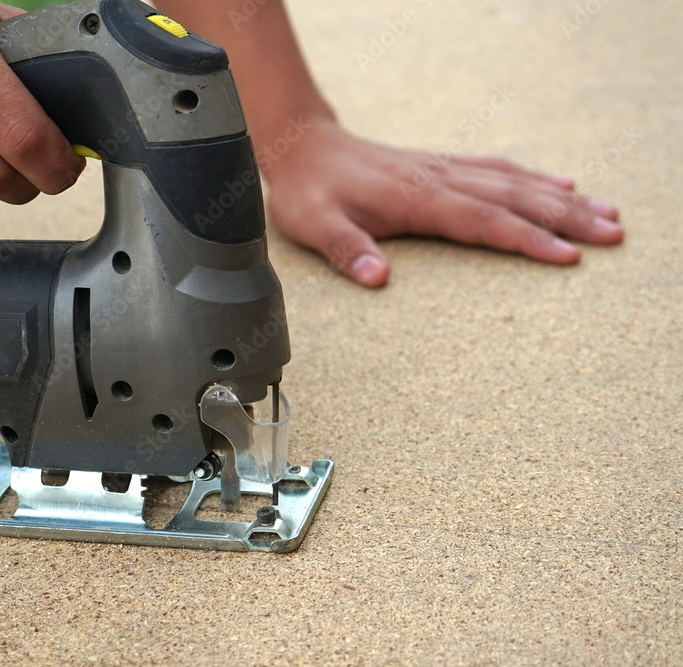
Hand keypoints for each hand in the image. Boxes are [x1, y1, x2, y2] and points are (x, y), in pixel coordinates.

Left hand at [265, 116, 622, 286]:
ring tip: (605, 213)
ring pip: (514, 180)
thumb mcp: (315, 225)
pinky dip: (533, 176)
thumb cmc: (308, 191)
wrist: (302, 146)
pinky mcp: (440, 166)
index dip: (527, 239)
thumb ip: (346, 250)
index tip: (568, 257)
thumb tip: (377, 278)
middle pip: (514, 198)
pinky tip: (560, 182)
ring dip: (561, 198)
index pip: (483, 221)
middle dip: (566, 217)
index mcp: (416, 199)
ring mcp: (442, 169)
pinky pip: (497, 168)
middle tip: (613, 235)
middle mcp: (438, 179)